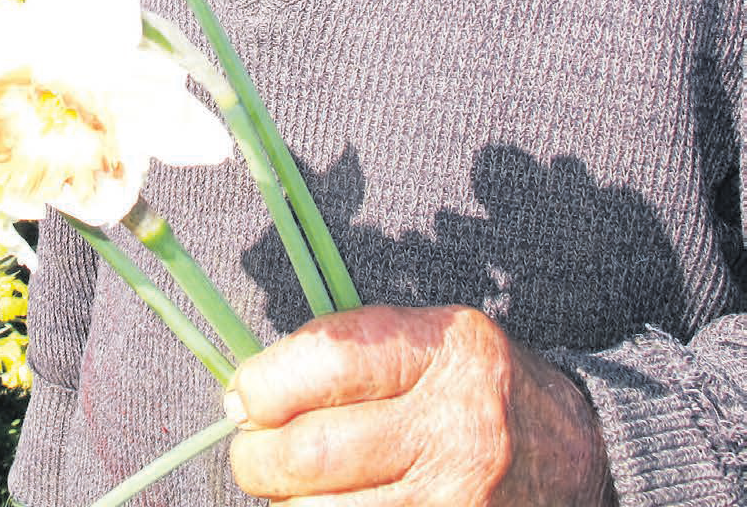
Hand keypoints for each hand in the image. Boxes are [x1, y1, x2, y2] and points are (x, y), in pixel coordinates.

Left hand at [225, 304, 615, 504]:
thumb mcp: (431, 338)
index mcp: (445, 351)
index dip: (266, 383)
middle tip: (250, 454)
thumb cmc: (478, 386)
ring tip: (285, 487)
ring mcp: (461, 499)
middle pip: (317, 452)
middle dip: (258, 458)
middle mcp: (456, 428)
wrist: (585, 454)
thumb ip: (349, 352)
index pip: (329, 361)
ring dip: (287, 504)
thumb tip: (247, 393)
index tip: (243, 398)